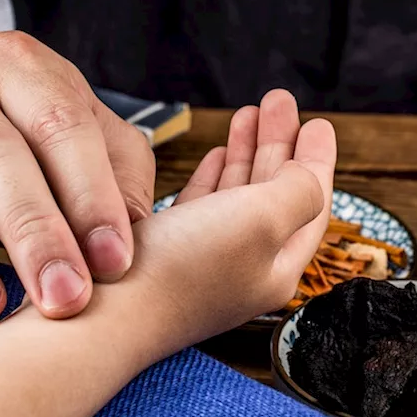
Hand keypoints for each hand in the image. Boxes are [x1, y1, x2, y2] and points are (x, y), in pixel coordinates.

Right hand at [128, 89, 335, 350]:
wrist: (98, 316)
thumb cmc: (179, 270)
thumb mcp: (260, 219)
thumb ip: (297, 191)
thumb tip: (309, 176)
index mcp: (277, 267)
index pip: (310, 204)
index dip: (316, 159)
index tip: (319, 121)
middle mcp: (244, 270)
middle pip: (276, 196)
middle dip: (280, 144)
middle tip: (278, 101)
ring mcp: (204, 265)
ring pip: (239, 197)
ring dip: (247, 152)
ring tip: (248, 113)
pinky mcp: (165, 259)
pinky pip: (203, 208)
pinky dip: (214, 176)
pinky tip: (216, 155)